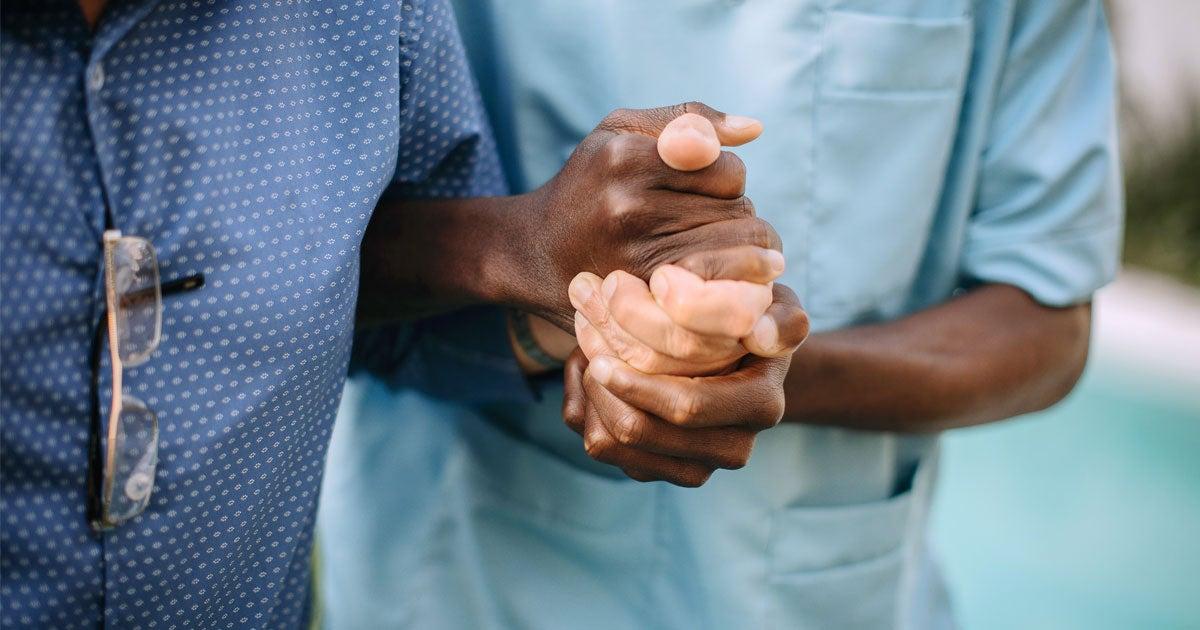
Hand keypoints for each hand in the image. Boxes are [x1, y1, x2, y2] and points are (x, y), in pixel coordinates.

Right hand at [518, 102, 780, 329]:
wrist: (532, 254)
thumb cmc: (588, 184)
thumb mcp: (621, 131)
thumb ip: (688, 118)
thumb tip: (755, 128)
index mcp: (625, 158)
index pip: (729, 171)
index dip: (726, 178)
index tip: (704, 187)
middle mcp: (628, 208)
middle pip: (739, 214)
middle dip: (735, 217)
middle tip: (706, 222)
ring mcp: (634, 259)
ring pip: (735, 255)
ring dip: (737, 254)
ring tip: (709, 248)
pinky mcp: (642, 302)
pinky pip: (720, 291)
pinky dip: (727, 285)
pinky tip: (714, 278)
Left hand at [563, 251, 808, 485]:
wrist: (736, 357)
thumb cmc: (747, 320)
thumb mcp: (775, 308)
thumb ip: (781, 318)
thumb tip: (765, 336)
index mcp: (759, 406)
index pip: (687, 407)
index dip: (637, 383)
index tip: (600, 353)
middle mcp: (732, 448)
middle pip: (640, 432)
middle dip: (601, 387)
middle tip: (583, 341)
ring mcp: (693, 466)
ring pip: (612, 445)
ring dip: (589, 396)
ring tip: (588, 352)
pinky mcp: (658, 471)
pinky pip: (601, 446)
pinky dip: (584, 408)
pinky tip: (590, 373)